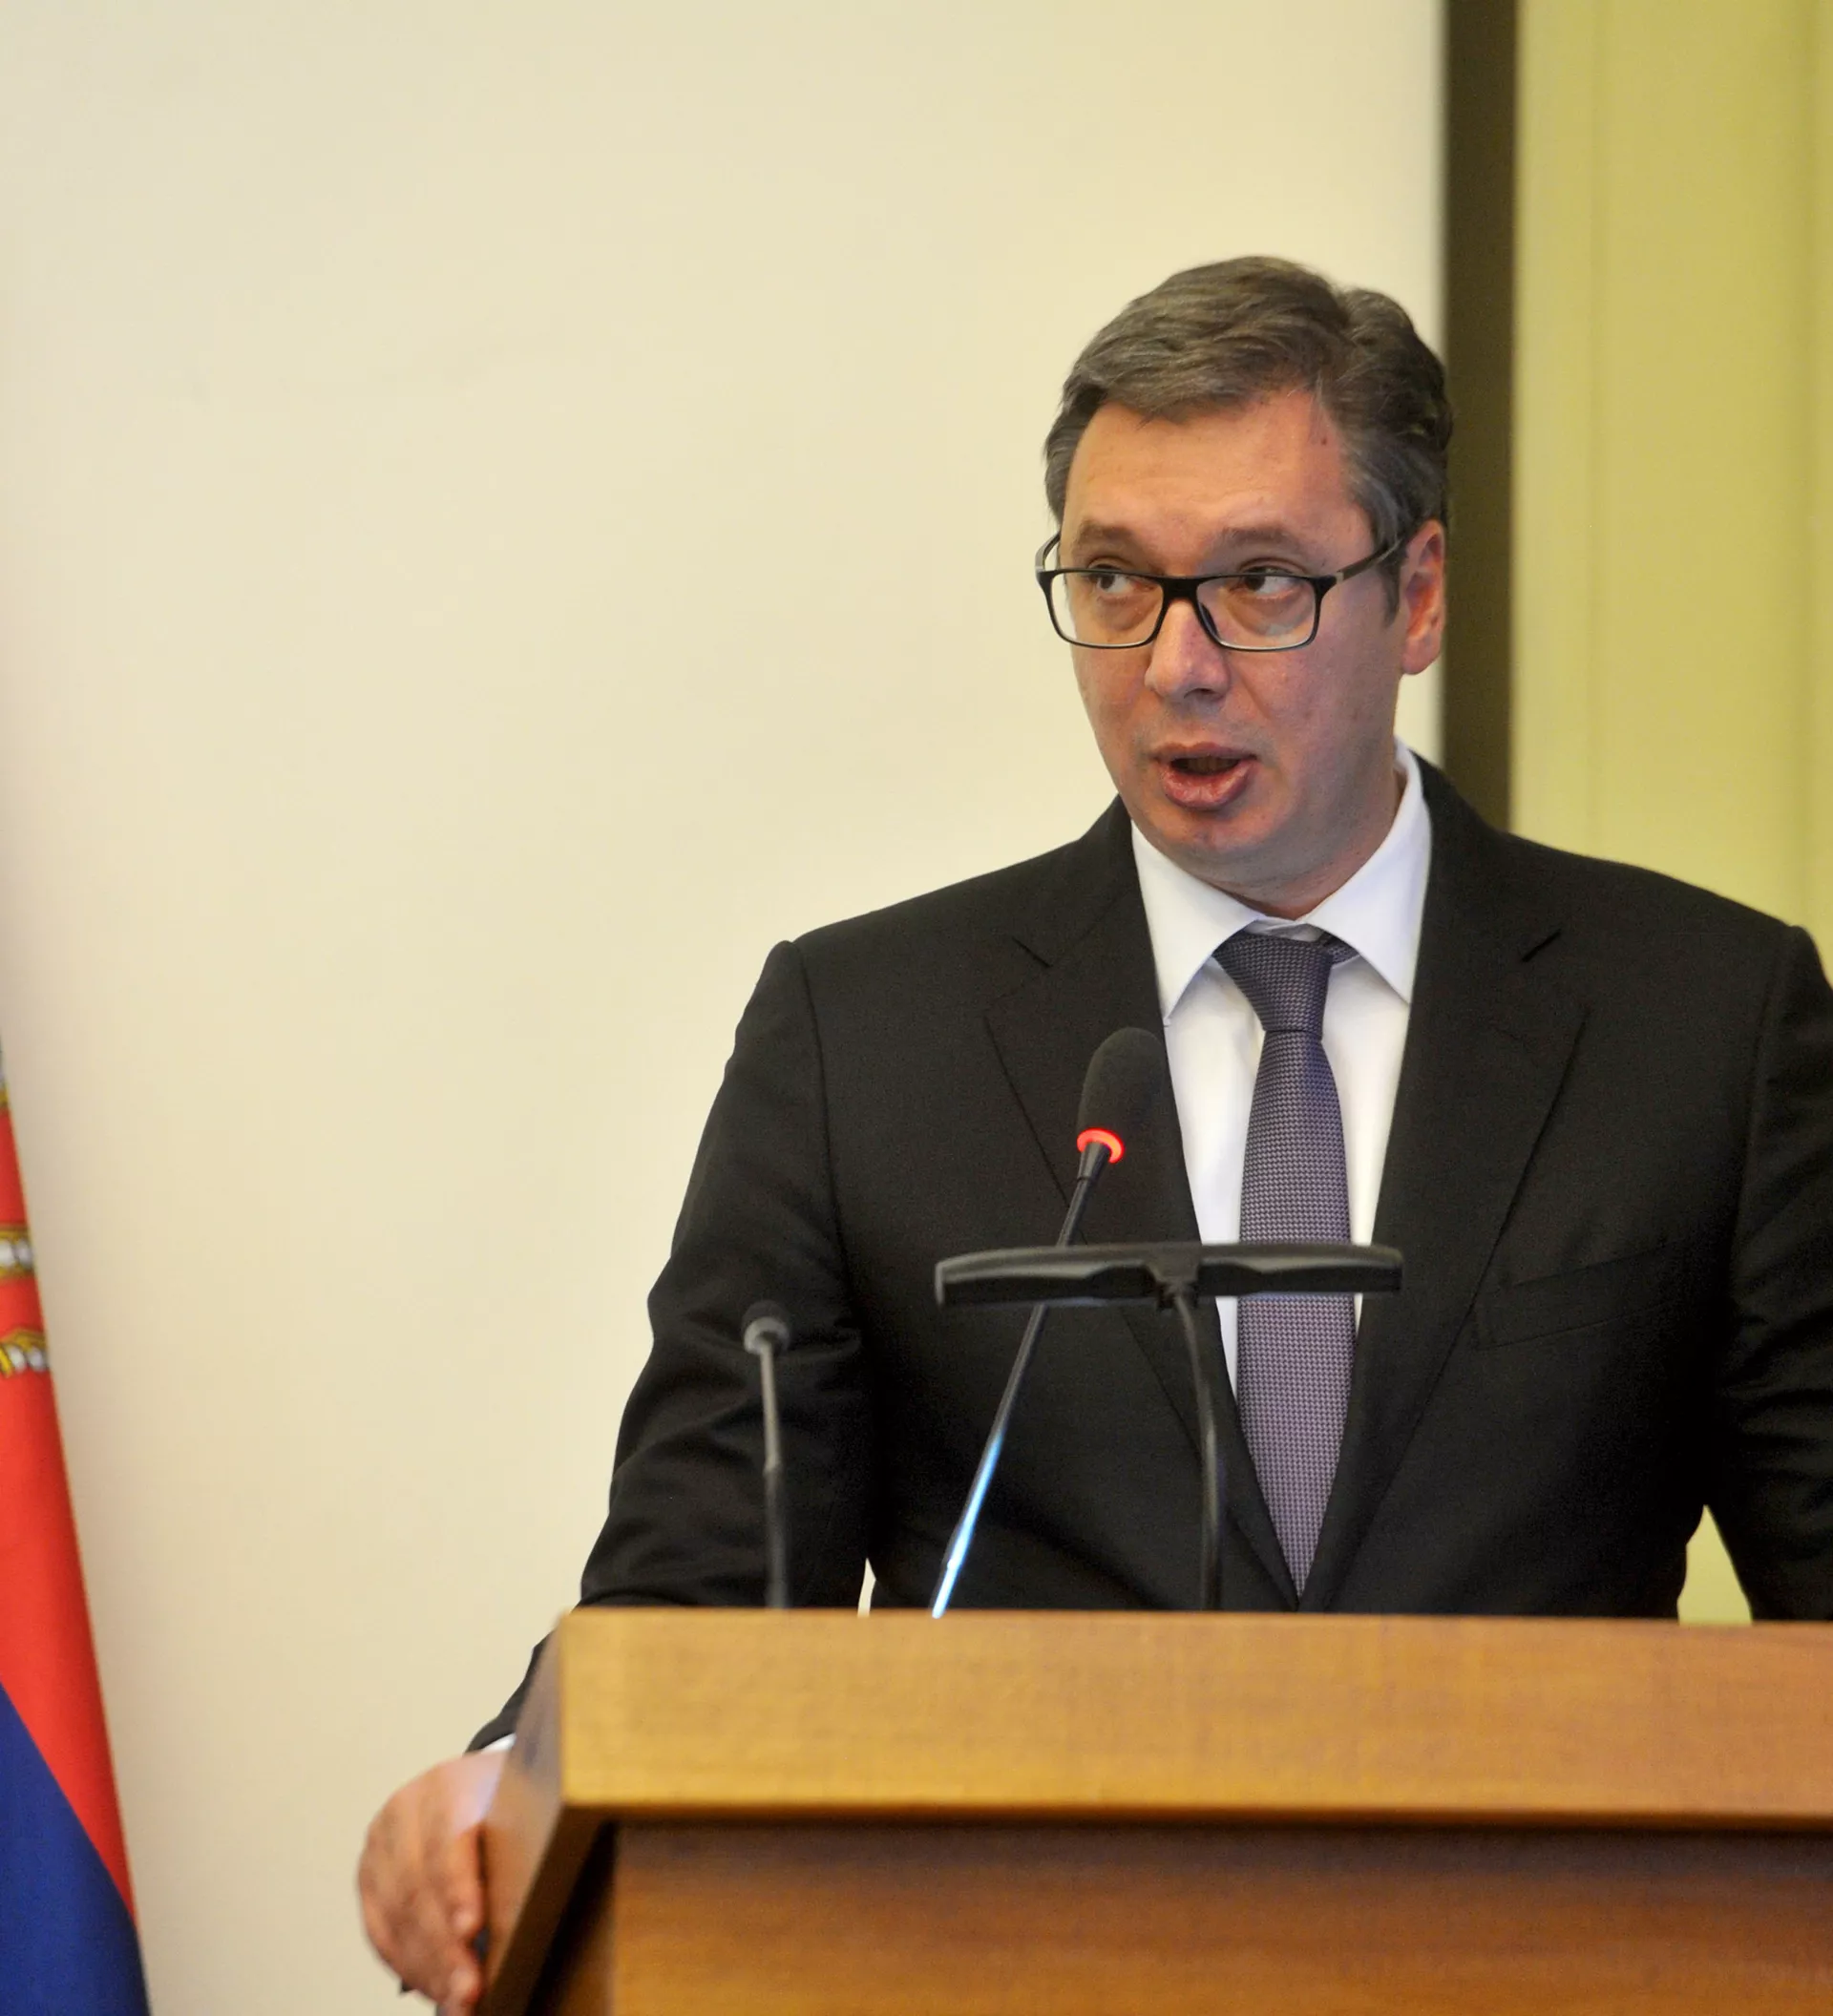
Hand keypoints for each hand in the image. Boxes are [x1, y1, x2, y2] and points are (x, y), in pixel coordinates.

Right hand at [358, 1749, 504, 2009]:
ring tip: (459, 2002)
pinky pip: (379, 1930)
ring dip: (428, 1968)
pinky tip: (435, 1989)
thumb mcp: (528, 1805)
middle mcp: (406, 1808)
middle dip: (445, 1948)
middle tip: (471, 1991)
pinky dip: (409, 1966)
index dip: (458, 1886)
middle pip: (418, 1885)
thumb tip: (534, 1910)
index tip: (473, 1929)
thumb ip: (527, 1845)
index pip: (449, 1836)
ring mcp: (381, 1843)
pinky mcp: (367, 1876)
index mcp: (450, 1782)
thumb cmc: (513, 1804)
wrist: (476, 1786)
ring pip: (395, 1915)